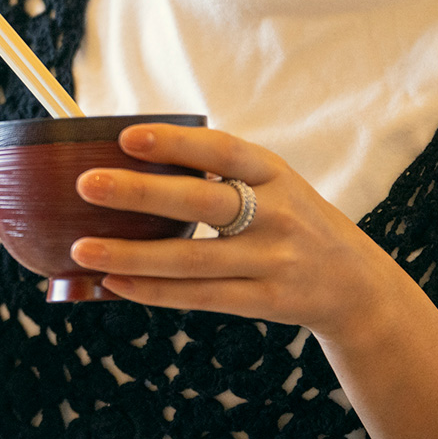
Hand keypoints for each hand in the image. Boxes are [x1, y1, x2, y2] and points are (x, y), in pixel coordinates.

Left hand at [68, 122, 410, 341]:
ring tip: (82, 248)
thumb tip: (128, 156)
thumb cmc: (290, 221)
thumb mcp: (272, 185)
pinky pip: (199, 296)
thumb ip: (218, 173)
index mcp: (274, 173)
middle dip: (140, 193)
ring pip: (191, 259)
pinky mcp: (266, 301)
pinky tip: (113, 282)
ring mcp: (273, 261)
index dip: (175, 143)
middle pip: (202, 202)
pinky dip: (152, 290)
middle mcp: (277, 214)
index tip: (126, 137)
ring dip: (132, 254)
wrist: (356, 284)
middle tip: (86, 184)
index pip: (222, 150)